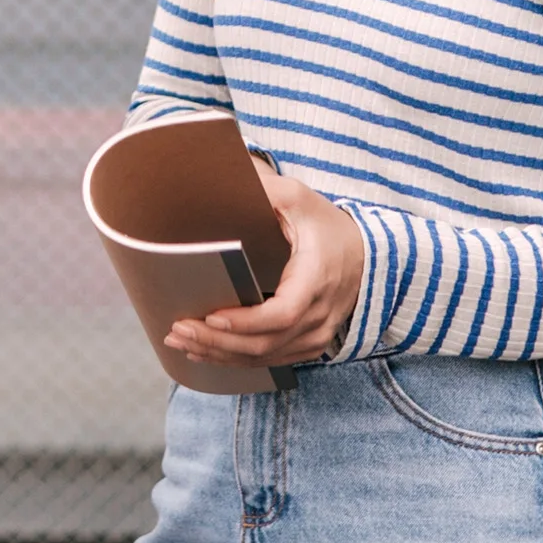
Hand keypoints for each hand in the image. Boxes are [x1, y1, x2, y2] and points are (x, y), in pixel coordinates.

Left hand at [166, 164, 363, 369]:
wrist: (365, 254)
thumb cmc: (325, 225)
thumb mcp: (298, 198)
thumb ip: (266, 190)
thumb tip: (224, 182)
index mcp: (316, 279)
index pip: (282, 313)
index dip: (245, 321)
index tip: (211, 316)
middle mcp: (320, 315)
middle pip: (265, 342)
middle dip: (217, 340)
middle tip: (177, 329)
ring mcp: (316, 335)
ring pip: (264, 357)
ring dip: (220, 354)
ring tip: (180, 341)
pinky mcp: (309, 344)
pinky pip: (270, 360)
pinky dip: (235, 360)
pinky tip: (205, 352)